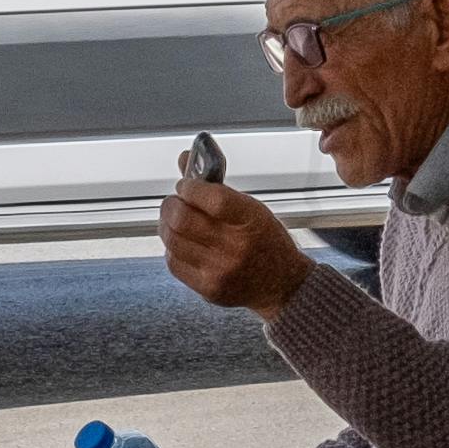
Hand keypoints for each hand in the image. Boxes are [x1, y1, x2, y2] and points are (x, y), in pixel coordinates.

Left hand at [161, 174, 309, 315]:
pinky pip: (174, 262)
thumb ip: (217, 187)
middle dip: (171, 205)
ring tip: (175, 221)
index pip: (213, 198)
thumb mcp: (253, 209)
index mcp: (252, 221)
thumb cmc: (265, 241)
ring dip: (167, 225)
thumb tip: (184, 158)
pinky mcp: (208, 288)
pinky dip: (172, 248)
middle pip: (183, 219)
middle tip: (174, 202)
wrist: (281, 285)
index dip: (191, 188)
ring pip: (173, 240)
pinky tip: (181, 243)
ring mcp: (221, 270)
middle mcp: (237, 247)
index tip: (185, 185)